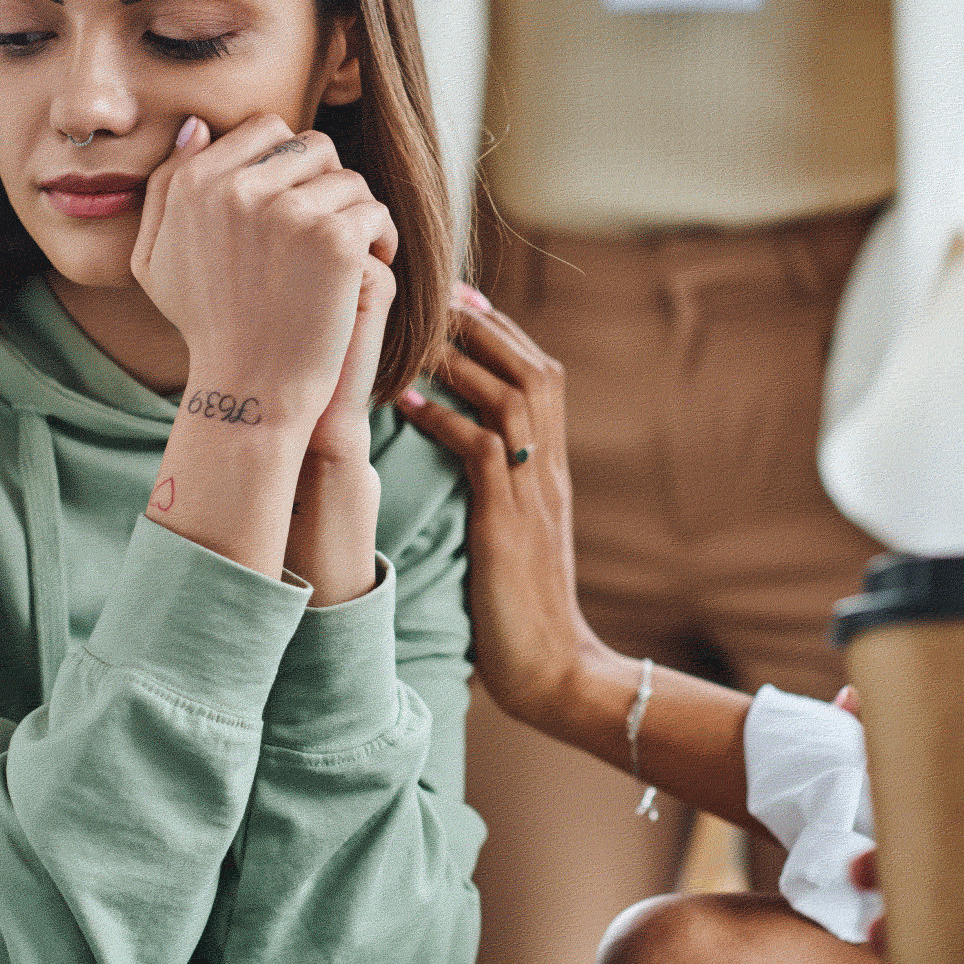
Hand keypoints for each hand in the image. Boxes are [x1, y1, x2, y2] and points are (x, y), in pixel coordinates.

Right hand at [133, 114, 396, 428]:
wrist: (250, 386)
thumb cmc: (207, 326)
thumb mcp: (155, 259)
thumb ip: (166, 186)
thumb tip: (198, 127)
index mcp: (193, 182)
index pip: (263, 128)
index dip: (289, 160)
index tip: (299, 201)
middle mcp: (237, 187)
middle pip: (311, 145)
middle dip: (326, 180)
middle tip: (330, 222)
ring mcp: (288, 211)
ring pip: (348, 178)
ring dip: (354, 211)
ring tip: (350, 249)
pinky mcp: (334, 238)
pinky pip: (374, 211)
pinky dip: (380, 237)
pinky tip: (372, 263)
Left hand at [395, 285, 598, 720]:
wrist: (555, 671)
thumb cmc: (525, 613)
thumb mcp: (516, 538)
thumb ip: (501, 492)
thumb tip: (464, 459)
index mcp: (553, 472)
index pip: (542, 381)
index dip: (505, 336)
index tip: (467, 302)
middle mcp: (550, 472)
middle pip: (536, 372)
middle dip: (490, 327)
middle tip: (444, 292)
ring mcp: (534, 495)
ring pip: (513, 398)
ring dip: (466, 359)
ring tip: (420, 331)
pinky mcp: (508, 523)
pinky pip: (481, 450)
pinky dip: (445, 418)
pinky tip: (407, 401)